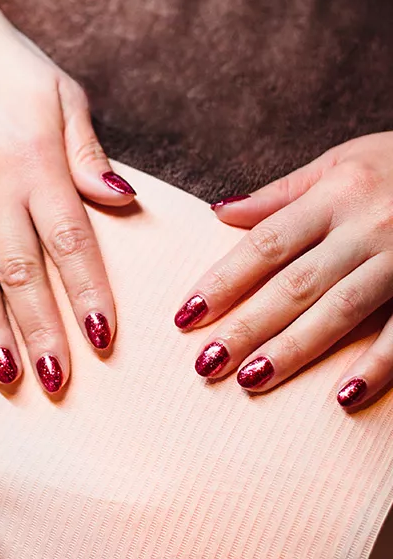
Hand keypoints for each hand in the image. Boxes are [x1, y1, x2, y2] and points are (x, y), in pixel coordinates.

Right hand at [0, 7, 134, 394]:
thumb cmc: (7, 65)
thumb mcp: (64, 96)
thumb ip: (88, 155)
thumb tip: (124, 203)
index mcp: (38, 159)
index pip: (70, 239)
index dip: (88, 292)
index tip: (101, 338)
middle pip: (22, 267)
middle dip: (42, 329)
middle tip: (55, 380)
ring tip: (6, 373)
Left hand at [175, 132, 392, 407]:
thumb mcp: (342, 162)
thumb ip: (281, 193)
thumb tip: (219, 213)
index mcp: (335, 194)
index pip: (265, 245)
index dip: (223, 281)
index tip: (186, 315)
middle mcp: (367, 227)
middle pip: (295, 284)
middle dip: (246, 326)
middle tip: (205, 363)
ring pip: (341, 310)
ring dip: (294, 349)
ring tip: (250, 380)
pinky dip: (377, 364)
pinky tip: (343, 396)